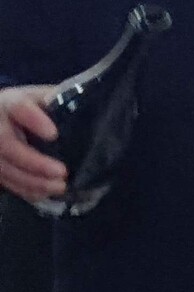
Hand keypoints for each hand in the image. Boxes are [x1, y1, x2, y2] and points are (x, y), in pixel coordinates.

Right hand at [0, 86, 63, 202]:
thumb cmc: (30, 106)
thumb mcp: (41, 97)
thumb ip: (58, 101)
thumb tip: (87, 111)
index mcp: (10, 103)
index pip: (19, 108)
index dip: (34, 121)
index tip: (53, 134)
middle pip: (7, 145)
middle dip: (35, 163)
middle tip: (62, 172)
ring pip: (5, 168)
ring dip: (32, 181)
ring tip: (59, 187)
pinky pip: (5, 180)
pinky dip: (24, 189)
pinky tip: (44, 193)